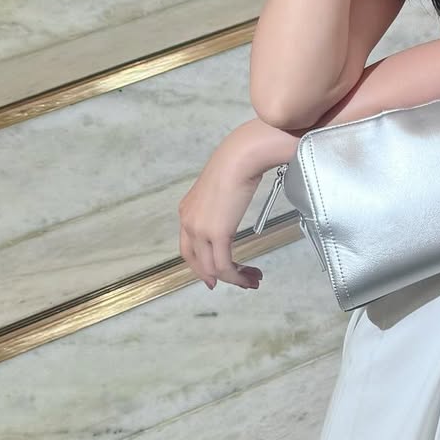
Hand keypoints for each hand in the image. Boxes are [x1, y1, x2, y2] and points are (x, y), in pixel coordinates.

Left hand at [179, 133, 265, 290]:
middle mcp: (188, 222)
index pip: (188, 247)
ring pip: (212, 268)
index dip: (201, 265)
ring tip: (252, 280)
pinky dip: (237, 276)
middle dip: (215, 276)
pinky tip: (249, 276)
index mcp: (187, 210)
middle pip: (195, 262)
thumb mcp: (223, 187)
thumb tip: (234, 203)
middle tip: (237, 281)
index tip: (216, 274)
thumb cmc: (238, 163)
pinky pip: (224, 265)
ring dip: (233, 279)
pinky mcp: (217, 234)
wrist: (240, 157)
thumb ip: (222, 202)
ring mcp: (200, 229)